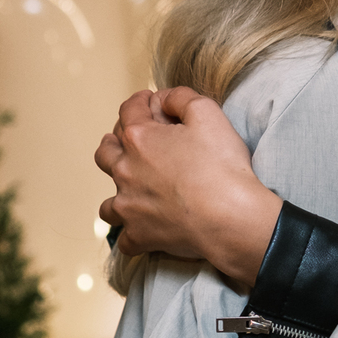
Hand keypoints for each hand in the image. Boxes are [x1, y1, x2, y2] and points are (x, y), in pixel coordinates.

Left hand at [95, 87, 281, 288]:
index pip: (129, 110)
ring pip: (107, 201)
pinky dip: (131, 234)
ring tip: (132, 189)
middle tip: (135, 141)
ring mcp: (129, 206)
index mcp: (139, 138)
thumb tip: (164, 99)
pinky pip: (124, 240)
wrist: (231, 217)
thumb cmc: (222, 166)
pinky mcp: (141, 235)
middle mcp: (126, 170)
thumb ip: (181, 97)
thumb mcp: (208, 113)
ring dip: (117, 192)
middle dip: (117, 142)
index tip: (152, 103)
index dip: (141, 102)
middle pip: (106, 152)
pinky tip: (143, 229)